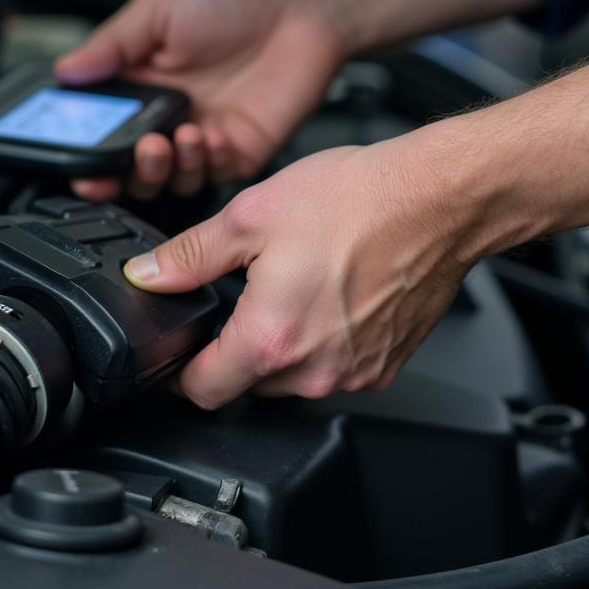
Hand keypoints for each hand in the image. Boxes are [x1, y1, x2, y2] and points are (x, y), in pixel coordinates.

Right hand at [55, 0, 345, 201]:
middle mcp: (167, 118)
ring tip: (180, 135)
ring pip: (171, 181)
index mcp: (140, 86)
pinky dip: (209, 162)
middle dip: (126, 172)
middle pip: (131, 169)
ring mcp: (202, 139)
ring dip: (168, 168)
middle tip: (141, 148)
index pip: (100, 134)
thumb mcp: (159, 9)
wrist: (300, 8)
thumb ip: (112, 44)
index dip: (86, 157)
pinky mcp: (237, 152)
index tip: (80, 167)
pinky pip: (213, 176)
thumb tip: (66, 70)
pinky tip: (214, 135)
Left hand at [122, 135, 470, 408]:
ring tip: (295, 287)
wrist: (440, 198)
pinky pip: (335, 368)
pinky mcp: (385, 365)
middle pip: (248, 383)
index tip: (179, 354)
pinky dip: (324, 343)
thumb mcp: (252, 216)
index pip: (203, 390)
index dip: (180, 373)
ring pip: (293, 377)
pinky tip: (331, 296)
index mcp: (270, 340)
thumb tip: (149, 275)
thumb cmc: (359, 202)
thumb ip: (190, 256)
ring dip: (282, 345)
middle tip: (244, 296)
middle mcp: (313, 371)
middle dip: (235, 348)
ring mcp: (354, 373)